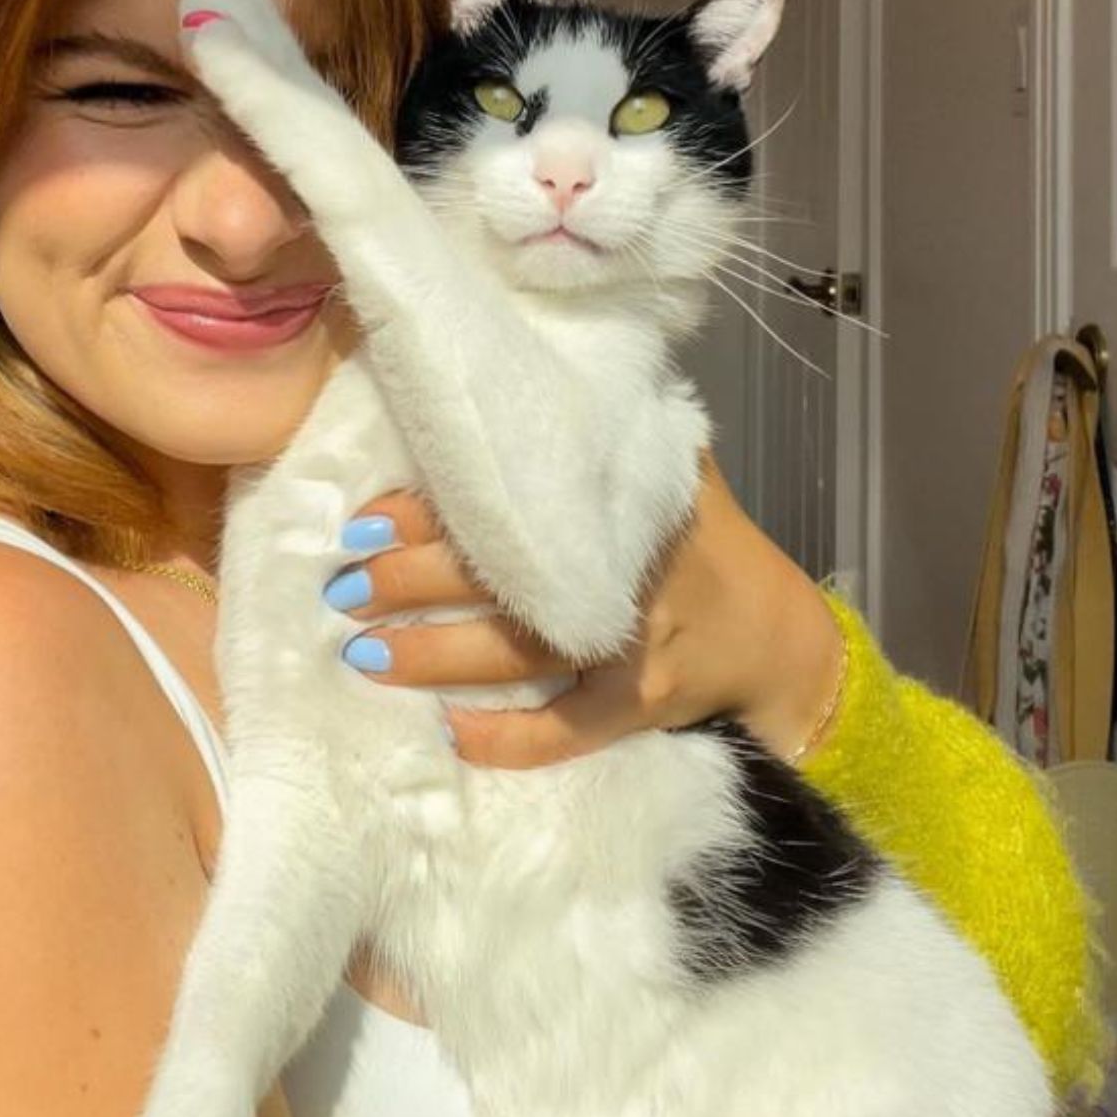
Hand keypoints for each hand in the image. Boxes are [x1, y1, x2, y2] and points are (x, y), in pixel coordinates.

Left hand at [328, 459, 843, 766]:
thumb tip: (498, 376)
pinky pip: (572, 730)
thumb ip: (595, 430)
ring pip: (523, 653)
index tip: (366, 517)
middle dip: (410, 583)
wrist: (773, 636)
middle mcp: (630, 563)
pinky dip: (512, 740)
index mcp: (622, 495)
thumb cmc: (695, 541)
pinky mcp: (647, 704)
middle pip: (502, 575)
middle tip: (343, 586)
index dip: (430, 509)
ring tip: (364, 654)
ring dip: (436, 656)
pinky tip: (453, 736)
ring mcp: (640, 640)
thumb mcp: (660, 466)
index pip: (510, 499)